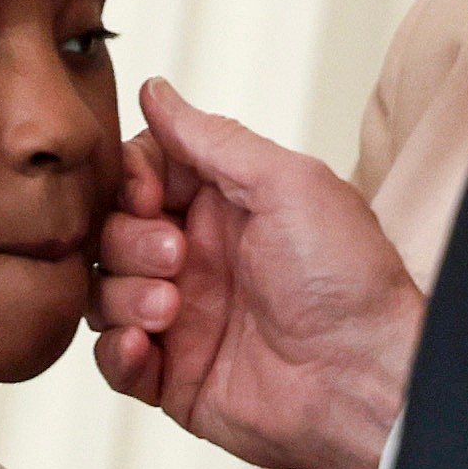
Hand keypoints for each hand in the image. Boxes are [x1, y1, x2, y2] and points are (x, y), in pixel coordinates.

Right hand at [92, 81, 424, 468]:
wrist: (362, 377)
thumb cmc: (346, 279)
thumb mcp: (285, 182)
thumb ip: (213, 137)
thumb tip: (157, 91)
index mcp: (224, 207)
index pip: (142, 174)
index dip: (130, 181)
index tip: (148, 195)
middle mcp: (198, 259)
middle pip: (112, 232)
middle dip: (130, 241)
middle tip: (178, 259)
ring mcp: (183, 319)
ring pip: (105, 292)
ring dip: (124, 295)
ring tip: (171, 308)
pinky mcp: (174, 376)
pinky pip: (115, 361)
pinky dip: (117, 353)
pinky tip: (145, 346)